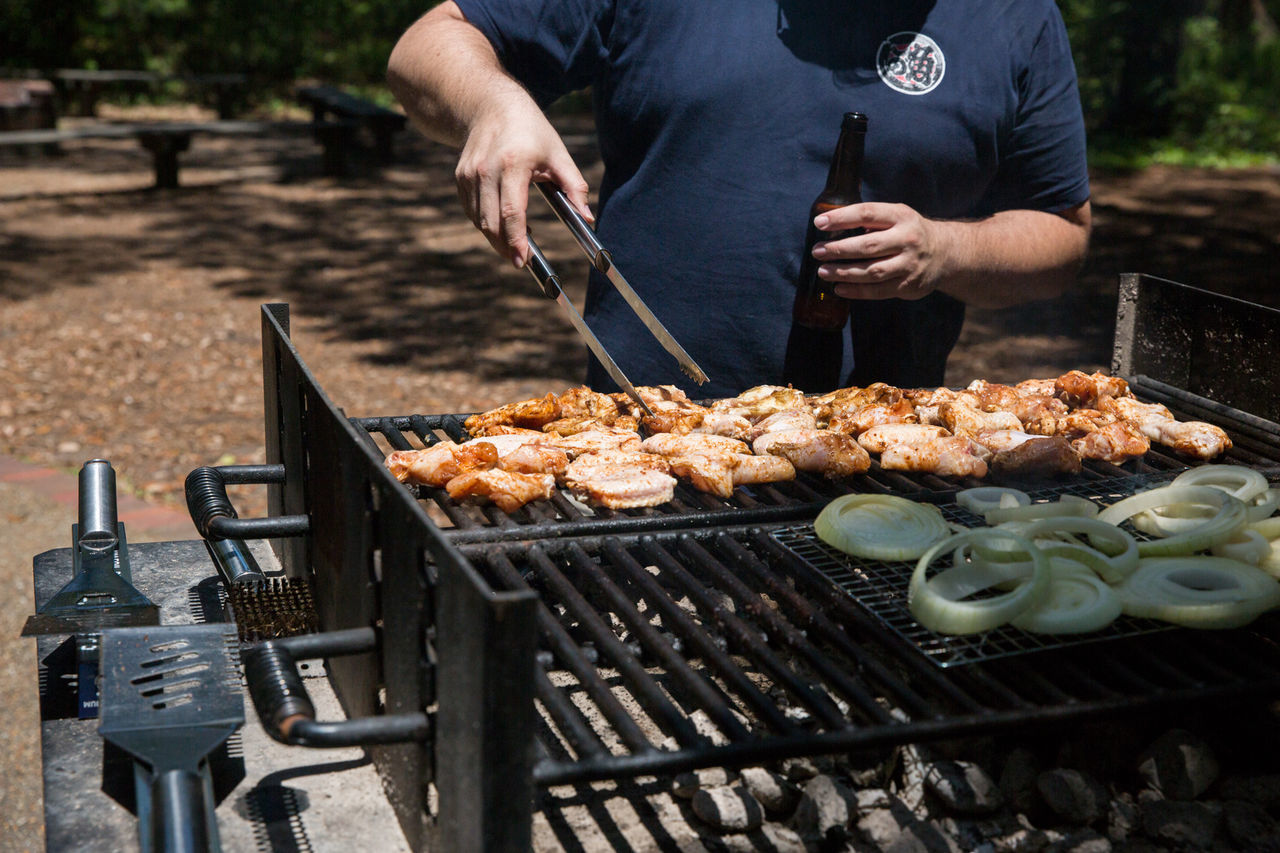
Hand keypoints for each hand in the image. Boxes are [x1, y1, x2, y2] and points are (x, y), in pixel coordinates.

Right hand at [454, 97, 593, 267]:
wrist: (492, 105)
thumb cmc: (532, 131)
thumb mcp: (559, 154)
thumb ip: (574, 187)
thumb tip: (587, 218)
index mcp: (513, 164)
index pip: (511, 212)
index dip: (516, 240)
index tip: (524, 260)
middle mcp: (486, 170)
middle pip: (491, 222)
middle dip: (505, 247)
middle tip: (521, 261)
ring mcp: (469, 174)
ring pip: (479, 220)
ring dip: (496, 238)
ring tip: (515, 245)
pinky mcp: (461, 177)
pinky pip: (472, 211)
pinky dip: (486, 224)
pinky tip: (503, 226)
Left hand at [809, 202, 947, 300]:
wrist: (946, 252)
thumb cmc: (910, 231)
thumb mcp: (897, 216)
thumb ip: (871, 219)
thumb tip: (832, 224)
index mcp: (901, 216)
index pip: (867, 213)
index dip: (841, 218)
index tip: (819, 222)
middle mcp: (907, 239)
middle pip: (867, 246)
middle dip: (838, 249)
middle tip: (818, 251)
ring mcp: (909, 264)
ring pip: (871, 271)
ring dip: (843, 272)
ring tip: (823, 271)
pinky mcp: (908, 285)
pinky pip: (877, 291)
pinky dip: (856, 291)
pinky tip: (839, 288)